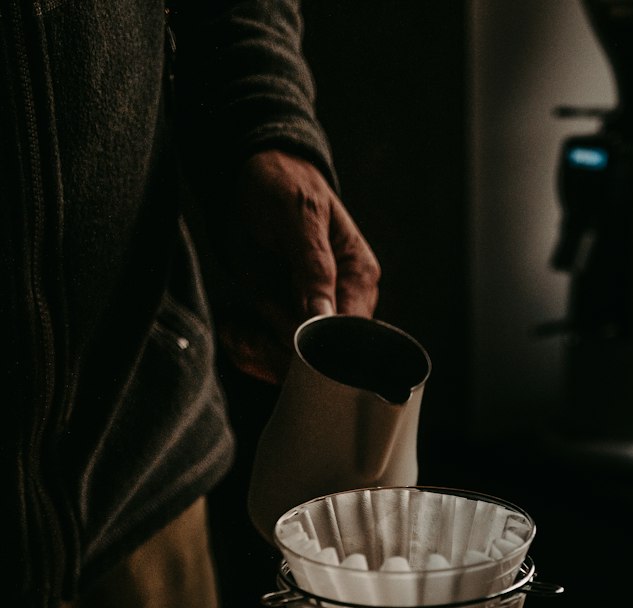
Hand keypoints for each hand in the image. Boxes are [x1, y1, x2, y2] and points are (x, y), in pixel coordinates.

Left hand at [216, 149, 380, 382]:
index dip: (316, 342)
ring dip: (258, 351)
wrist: (250, 177)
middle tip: (250, 313)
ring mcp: (313, 317)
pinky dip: (247, 351)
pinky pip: (270, 357)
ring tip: (235, 326)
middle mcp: (341, 305)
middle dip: (279, 344)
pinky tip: (234, 328)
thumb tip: (323, 314)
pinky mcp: (285, 322)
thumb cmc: (282, 185)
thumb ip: (313, 265)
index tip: (282, 330)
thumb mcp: (298, 215)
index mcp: (358, 278)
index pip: (348, 333)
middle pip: (321, 357)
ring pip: (292, 365)